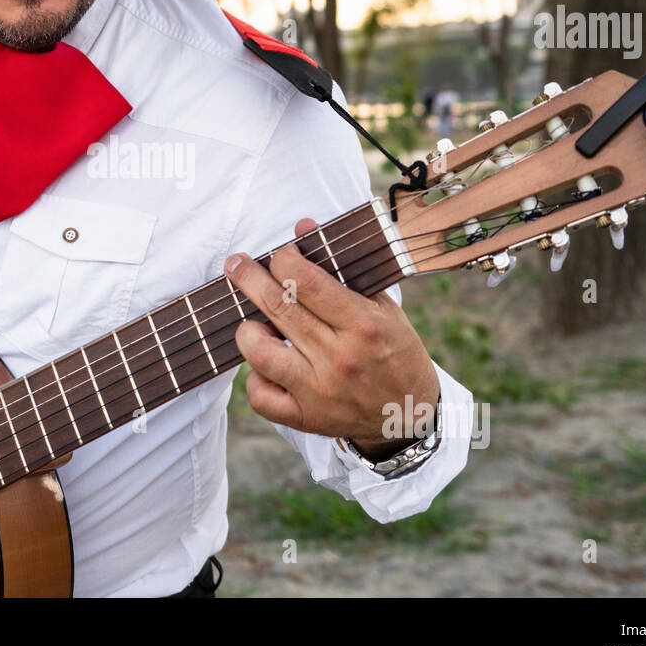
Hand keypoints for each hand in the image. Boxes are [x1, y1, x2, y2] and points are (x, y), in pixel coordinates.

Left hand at [224, 219, 439, 452]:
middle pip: (279, 308)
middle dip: (249, 278)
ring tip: (254, 323)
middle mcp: (339, 358)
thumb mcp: (383, 306)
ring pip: (260, 353)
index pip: (307, 282)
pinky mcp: (306, 418)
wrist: (410, 415)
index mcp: (363, 324)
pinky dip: (256, 378)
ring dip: (249, 331)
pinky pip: (261, 396)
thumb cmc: (394, 352)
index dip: (284, 260)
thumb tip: (303, 226)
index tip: (279, 254)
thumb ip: (341, 268)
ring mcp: (320, 391)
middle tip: (236, 264)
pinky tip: (267, 366)